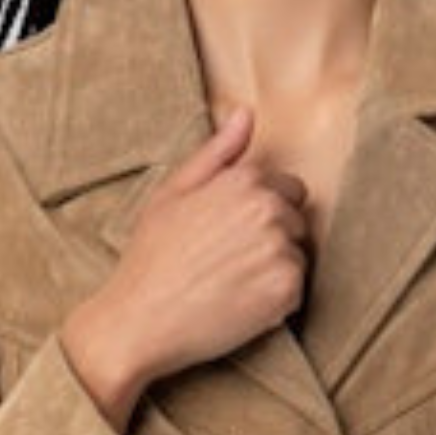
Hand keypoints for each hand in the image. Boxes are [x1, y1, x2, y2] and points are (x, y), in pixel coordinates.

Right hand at [61, 105, 309, 421]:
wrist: (138, 320)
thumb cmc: (150, 255)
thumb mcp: (173, 192)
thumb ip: (217, 152)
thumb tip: (246, 114)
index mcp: (245, 181)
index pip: (287, 189)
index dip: (260, 213)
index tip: (230, 235)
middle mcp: (268, 210)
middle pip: (296, 222)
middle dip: (272, 239)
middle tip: (226, 262)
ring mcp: (280, 250)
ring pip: (297, 257)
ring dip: (273, 271)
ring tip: (228, 283)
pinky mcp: (286, 291)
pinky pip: (296, 292)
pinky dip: (274, 302)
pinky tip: (237, 305)